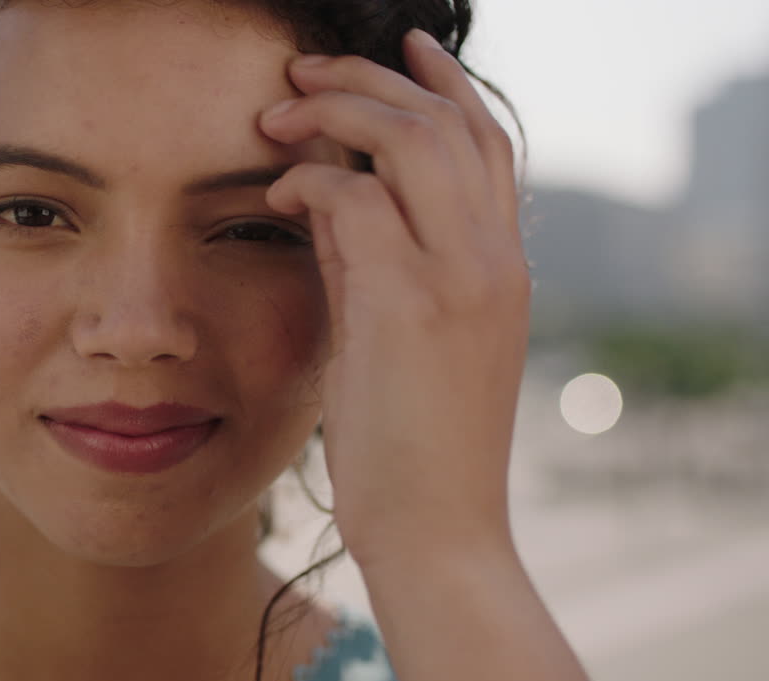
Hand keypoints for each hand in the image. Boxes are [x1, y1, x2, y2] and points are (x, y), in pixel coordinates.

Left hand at [258, 29, 529, 568]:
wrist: (437, 532)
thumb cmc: (412, 446)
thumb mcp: (399, 337)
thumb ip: (374, 261)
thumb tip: (331, 195)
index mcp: (501, 267)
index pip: (485, 143)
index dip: (442, 85)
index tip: (395, 51)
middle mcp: (492, 260)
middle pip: (447, 122)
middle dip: (372, 80)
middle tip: (301, 72)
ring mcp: (458, 278)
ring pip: (410, 140)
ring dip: (337, 110)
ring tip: (278, 111)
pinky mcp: (408, 306)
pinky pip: (355, 199)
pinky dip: (308, 181)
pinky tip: (275, 194)